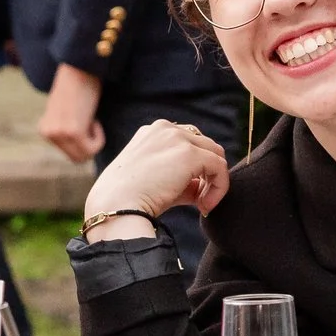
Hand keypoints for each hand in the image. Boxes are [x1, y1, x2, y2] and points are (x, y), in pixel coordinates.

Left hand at [39, 63, 105, 163]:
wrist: (80, 66)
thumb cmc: (79, 85)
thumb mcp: (66, 111)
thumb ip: (67, 128)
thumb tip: (81, 151)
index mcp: (44, 129)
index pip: (68, 152)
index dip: (83, 140)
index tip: (85, 120)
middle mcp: (48, 133)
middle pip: (76, 158)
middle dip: (88, 144)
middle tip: (90, 121)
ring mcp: (59, 133)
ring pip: (84, 156)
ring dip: (94, 141)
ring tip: (91, 118)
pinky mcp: (72, 132)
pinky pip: (92, 149)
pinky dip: (99, 138)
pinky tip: (94, 119)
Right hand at [84, 120, 230, 237]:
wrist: (116, 206)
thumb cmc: (127, 200)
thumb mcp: (154, 181)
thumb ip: (180, 178)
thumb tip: (203, 187)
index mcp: (153, 132)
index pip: (188, 143)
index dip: (195, 169)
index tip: (190, 194)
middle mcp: (165, 128)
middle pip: (205, 146)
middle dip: (206, 174)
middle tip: (199, 201)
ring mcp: (177, 138)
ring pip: (215, 155)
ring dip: (214, 182)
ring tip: (202, 205)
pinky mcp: (189, 154)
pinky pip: (219, 168)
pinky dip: (219, 188)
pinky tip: (204, 206)